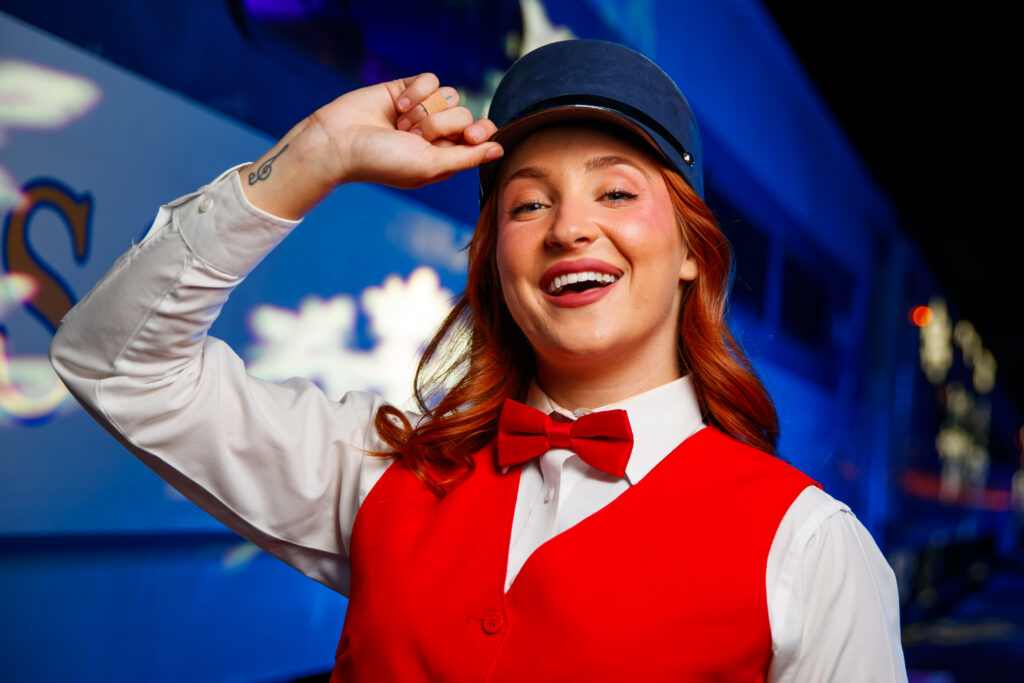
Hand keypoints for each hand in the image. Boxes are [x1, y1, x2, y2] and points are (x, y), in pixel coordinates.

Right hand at [316, 73, 501, 187]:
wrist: (339, 141)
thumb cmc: (382, 162)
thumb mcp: (429, 166)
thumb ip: (467, 158)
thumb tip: (500, 149)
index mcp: (445, 157)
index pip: (480, 136)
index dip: (479, 132)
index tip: (468, 135)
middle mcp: (436, 135)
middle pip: (464, 114)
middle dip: (440, 124)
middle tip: (414, 136)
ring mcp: (422, 111)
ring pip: (450, 95)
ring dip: (425, 109)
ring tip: (401, 124)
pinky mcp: (408, 90)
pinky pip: (431, 79)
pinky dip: (416, 91)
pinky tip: (397, 105)